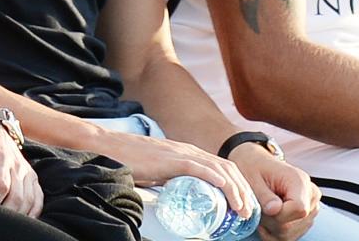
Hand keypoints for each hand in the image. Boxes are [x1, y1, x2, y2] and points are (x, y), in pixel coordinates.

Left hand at [0, 120, 43, 217]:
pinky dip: (34, 210)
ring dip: (19, 215)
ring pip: (29, 198)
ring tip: (7, 225)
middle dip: (6, 213)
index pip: (1, 185)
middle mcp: (17, 165)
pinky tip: (26, 220)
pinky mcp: (32, 175)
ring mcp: (27, 170)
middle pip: (17, 196)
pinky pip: (38, 196)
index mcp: (2, 158)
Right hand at [98, 131, 255, 217]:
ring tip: (242, 208)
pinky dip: (216, 179)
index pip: (223, 167)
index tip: (243, 204)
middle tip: (248, 211)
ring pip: (219, 169)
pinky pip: (200, 168)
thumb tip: (179, 199)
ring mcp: (182, 154)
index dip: (238, 185)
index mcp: (189, 154)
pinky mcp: (172, 160)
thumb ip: (171, 181)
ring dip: (236, 190)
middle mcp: (191, 151)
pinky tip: (226, 189)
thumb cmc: (131, 162)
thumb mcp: (159, 173)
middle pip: (228, 168)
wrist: (111, 147)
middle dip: (243, 190)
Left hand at [228, 143, 318, 240]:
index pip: (299, 208)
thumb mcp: (253, 179)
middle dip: (271, 223)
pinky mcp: (305, 219)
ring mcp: (311, 209)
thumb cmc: (254, 169)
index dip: (278, 215)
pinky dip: (275, 233)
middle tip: (258, 210)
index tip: (264, 209)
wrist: (258, 164)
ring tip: (262, 212)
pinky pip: (290, 237)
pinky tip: (267, 220)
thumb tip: (274, 210)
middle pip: (294, 224)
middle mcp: (311, 195)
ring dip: (271, 229)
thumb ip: (265, 196)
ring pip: (291, 234)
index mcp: (300, 180)